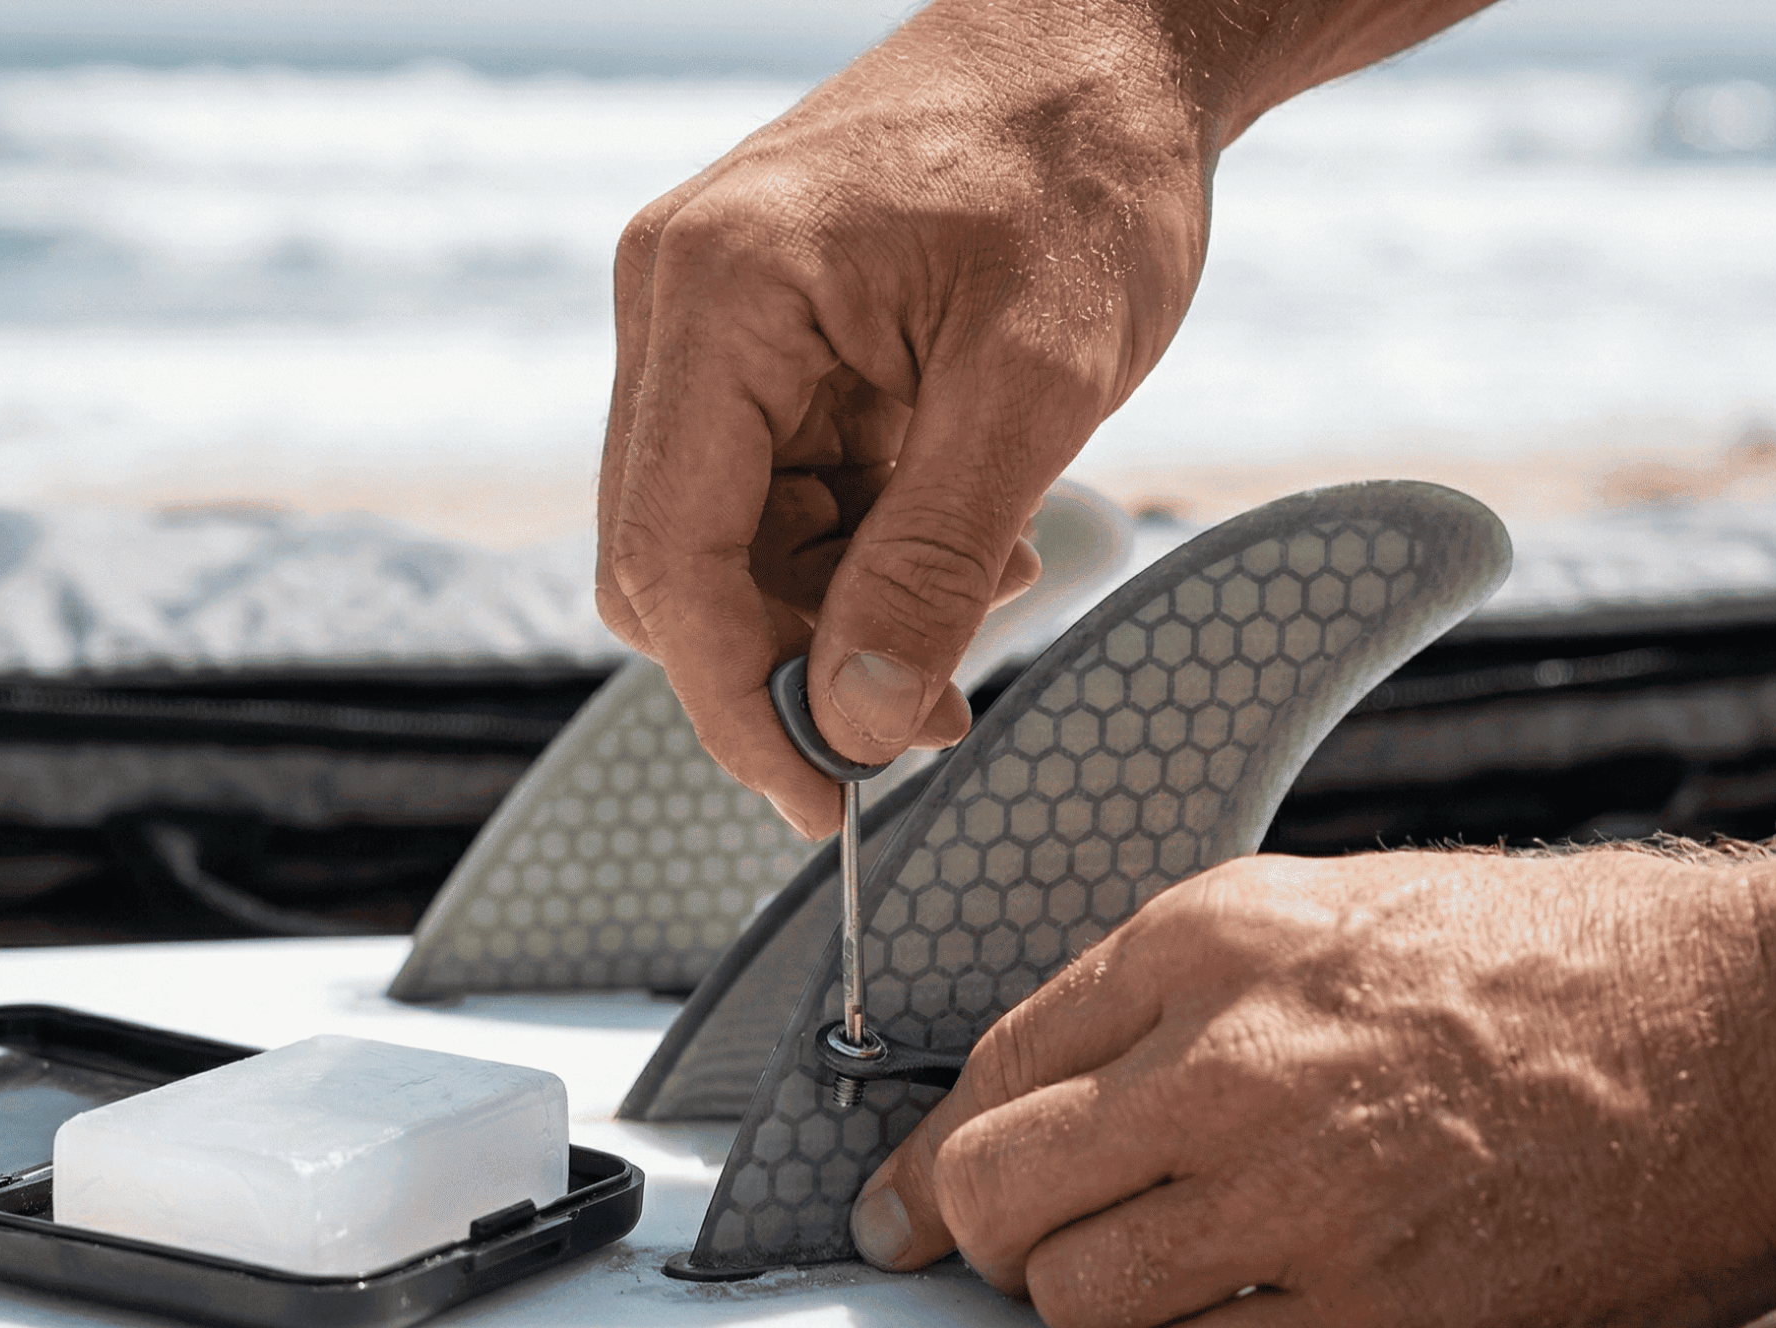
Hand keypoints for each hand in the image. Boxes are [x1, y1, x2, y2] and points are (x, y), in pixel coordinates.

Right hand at [594, 1, 1215, 835]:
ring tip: (987, 582)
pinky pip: (767, 486)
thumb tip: (857, 722)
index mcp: (716, 295)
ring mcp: (703, 316)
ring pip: (721, 538)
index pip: (668, 559)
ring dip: (837, 601)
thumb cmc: (1083, 168)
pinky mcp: (750, 332)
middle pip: (673, 562)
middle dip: (794, 656)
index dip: (739, 702)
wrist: (1107, 32)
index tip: (829, 803)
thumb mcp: (1038, 382)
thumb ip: (934, 559)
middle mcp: (675, 303)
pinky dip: (852, 542)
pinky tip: (958, 527)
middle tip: (932, 712)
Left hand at [849, 826, 1775, 1327]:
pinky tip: (1228, 1316)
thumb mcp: (1324, 911)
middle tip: (1017, 1245)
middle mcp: (1230, 1062)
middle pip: (997, 1187)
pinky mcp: (1378, 1319)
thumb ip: (1166, 992)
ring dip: (1084, 1304)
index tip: (910, 1197)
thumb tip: (1040, 1086)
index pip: (991, 1062)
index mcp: (1207, 940)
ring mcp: (1300, 1199)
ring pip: (1074, 1299)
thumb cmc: (1542, 963)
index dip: (931, 1146)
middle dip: (982, 1229)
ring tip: (1143, 1281)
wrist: (1736, 1039)